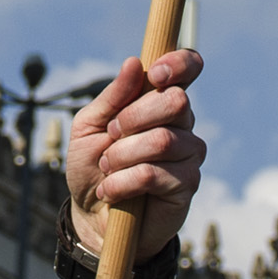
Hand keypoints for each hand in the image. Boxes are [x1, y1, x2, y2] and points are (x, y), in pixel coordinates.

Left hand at [62, 44, 206, 253]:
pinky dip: (122, 182)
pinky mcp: (187, 185)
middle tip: (110, 136)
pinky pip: (155, 174)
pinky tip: (111, 190)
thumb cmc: (92, 167)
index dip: (178, 64)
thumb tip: (133, 63)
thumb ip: (111, 97)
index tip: (154, 74)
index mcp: (159, 100)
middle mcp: (181, 124)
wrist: (92, 216)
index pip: (187, 68)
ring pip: (162, 140)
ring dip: (121, 155)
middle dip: (133, 118)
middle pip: (176, 102)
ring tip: (106, 168)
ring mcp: (189, 154)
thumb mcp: (88, 128)